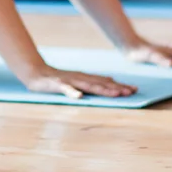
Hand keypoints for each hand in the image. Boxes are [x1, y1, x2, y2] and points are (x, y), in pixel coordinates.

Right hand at [21, 65, 136, 98]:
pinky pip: (66, 89)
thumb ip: (94, 80)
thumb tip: (111, 79)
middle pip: (101, 84)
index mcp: (86, 78)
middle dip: (116, 88)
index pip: (106, 82)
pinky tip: (79, 97)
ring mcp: (70, 81)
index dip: (120, 85)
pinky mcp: (58, 85)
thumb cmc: (59, 79)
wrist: (37, 73)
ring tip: (114, 93)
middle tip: (130, 92)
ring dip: (102, 89)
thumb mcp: (79, 79)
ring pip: (88, 86)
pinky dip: (73, 93)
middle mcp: (81, 78)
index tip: (135, 90)